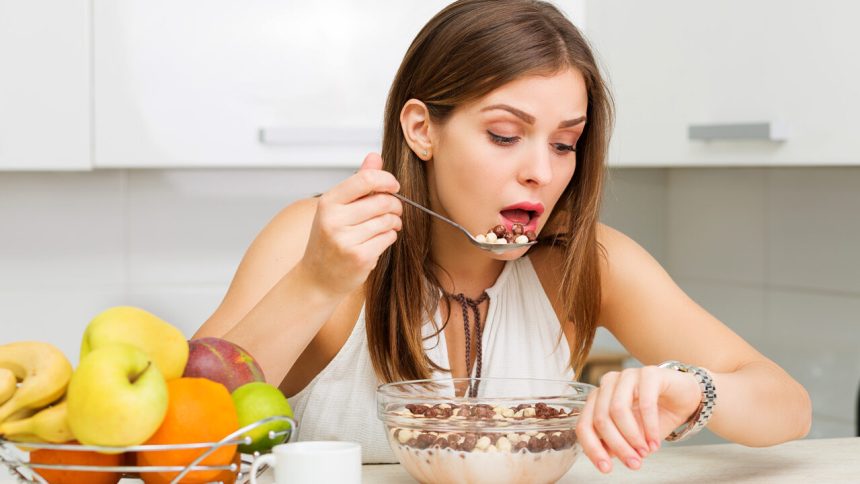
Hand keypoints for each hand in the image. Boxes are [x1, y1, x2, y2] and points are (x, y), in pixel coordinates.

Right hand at [298, 152, 401, 296]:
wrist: (318, 278)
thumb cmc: (329, 240)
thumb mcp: (337, 208)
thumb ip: (359, 182)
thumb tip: (375, 156)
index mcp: (328, 202)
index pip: (365, 179)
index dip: (387, 180)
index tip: (394, 186)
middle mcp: (334, 220)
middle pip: (382, 201)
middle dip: (395, 204)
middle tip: (394, 210)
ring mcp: (346, 240)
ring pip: (388, 220)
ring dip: (394, 222)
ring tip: (387, 225)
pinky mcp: (360, 257)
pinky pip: (388, 237)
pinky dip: (390, 237)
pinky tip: (379, 240)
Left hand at [575, 366, 701, 472]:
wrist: (684, 398)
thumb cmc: (655, 415)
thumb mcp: (632, 434)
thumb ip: (615, 443)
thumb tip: (604, 458)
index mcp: (598, 398)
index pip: (584, 424)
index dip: (592, 449)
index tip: (606, 468)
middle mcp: (608, 384)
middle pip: (601, 419)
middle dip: (618, 446)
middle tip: (633, 463)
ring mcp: (627, 375)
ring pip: (618, 410)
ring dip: (632, 437)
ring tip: (645, 453)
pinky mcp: (649, 373)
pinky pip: (645, 403)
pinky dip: (650, 427)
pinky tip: (655, 442)